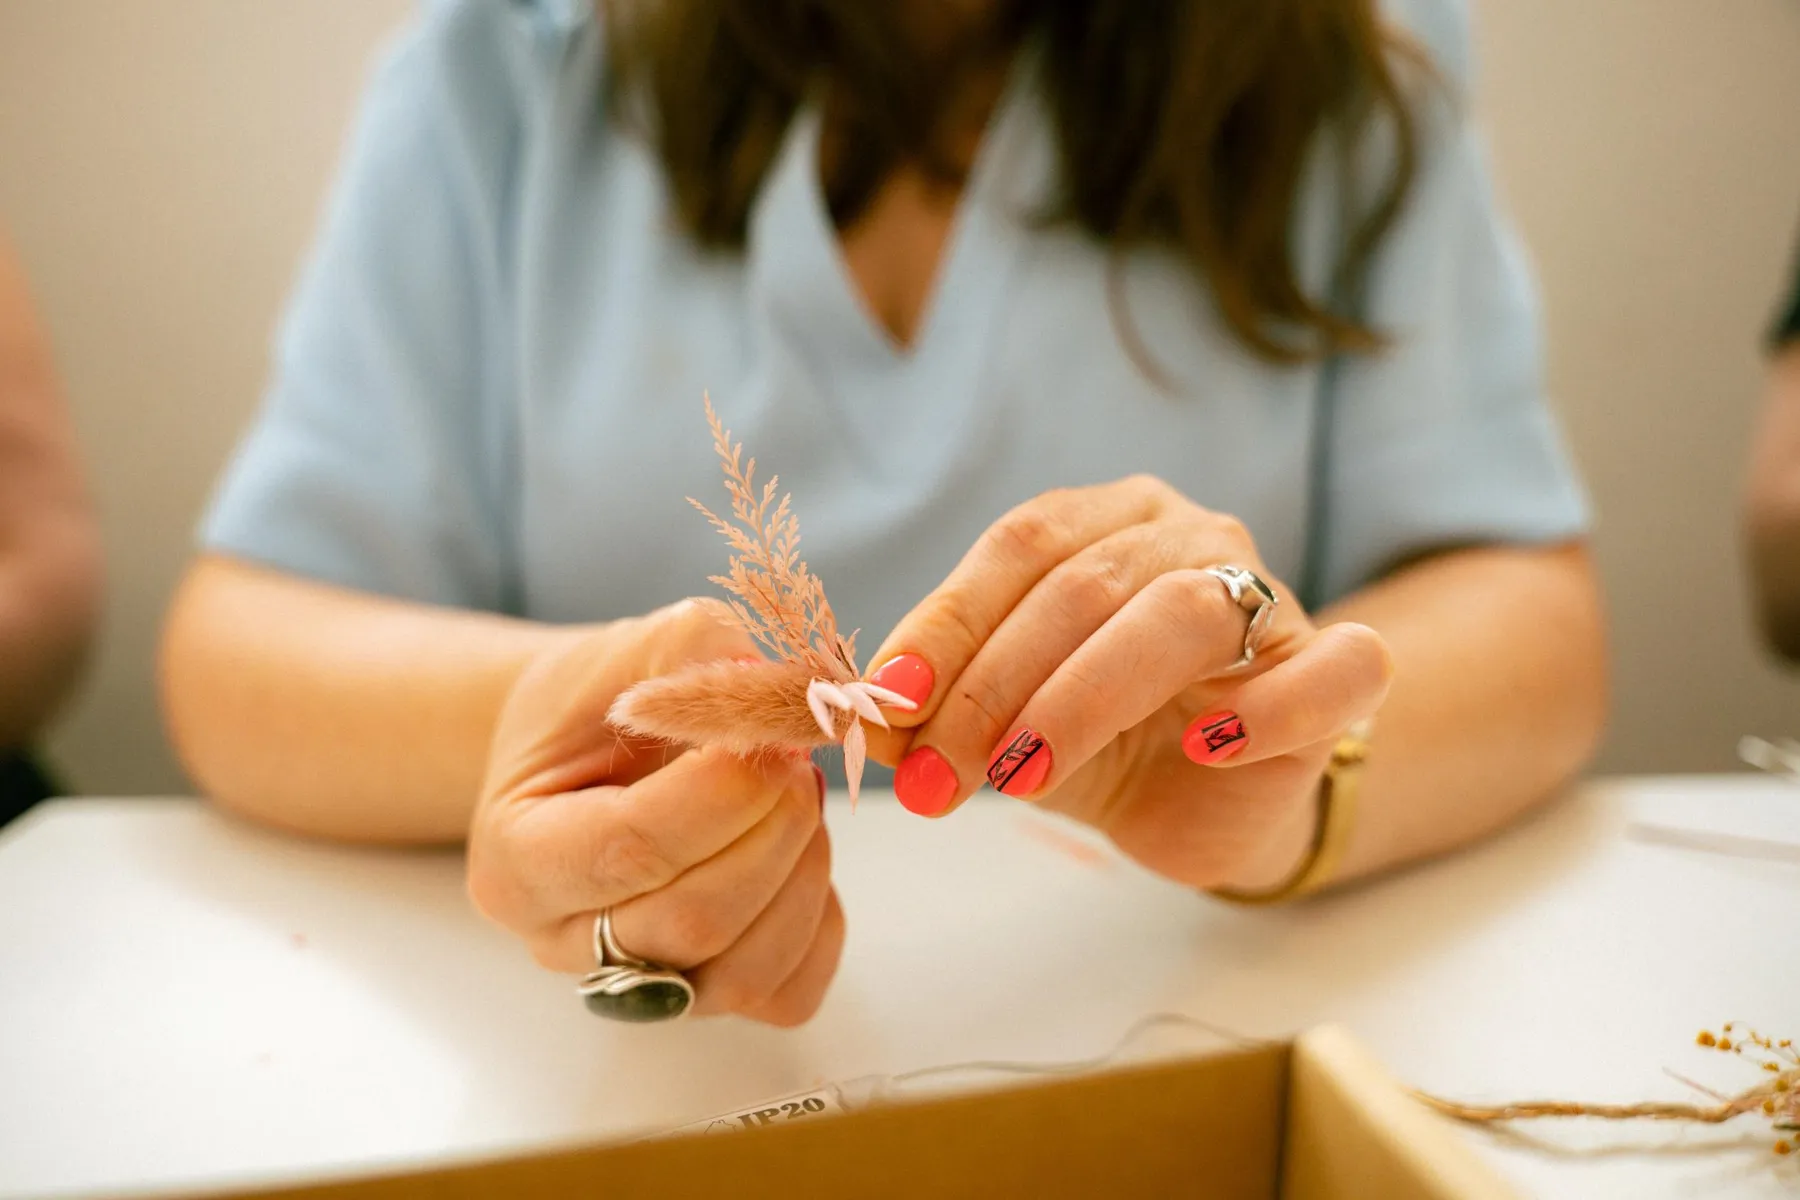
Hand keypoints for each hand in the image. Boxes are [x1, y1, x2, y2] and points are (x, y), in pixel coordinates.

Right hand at [467, 599, 841, 1024]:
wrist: (590, 747)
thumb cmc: (595, 704)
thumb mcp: (628, 651)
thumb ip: (694, 649)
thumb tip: (769, 681)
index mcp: (517, 861)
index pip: (632, 849)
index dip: (724, 795)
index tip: (775, 738)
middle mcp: (564, 941)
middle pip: (690, 922)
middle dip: (771, 833)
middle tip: (796, 761)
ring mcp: (635, 983)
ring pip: (741, 973)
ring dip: (801, 876)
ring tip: (800, 800)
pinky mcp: (706, 995)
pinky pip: (787, 995)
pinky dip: (818, 924)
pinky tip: (802, 856)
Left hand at [861, 476, 1391, 892]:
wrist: (1200, 805)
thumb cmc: (1097, 742)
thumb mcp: (1003, 725)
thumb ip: (938, 711)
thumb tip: (862, 714)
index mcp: (1105, 521)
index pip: (1019, 546)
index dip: (948, 622)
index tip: (886, 700)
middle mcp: (1189, 537)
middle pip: (1086, 584)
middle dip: (994, 684)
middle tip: (936, 775)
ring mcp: (1272, 598)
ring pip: (1180, 615)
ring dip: (1083, 700)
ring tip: (1020, 778)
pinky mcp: (1336, 673)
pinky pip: (1332, 668)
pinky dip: (1265, 708)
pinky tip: (1207, 749)